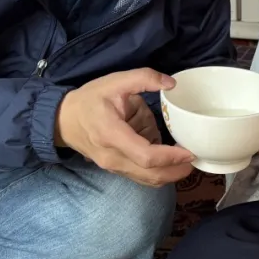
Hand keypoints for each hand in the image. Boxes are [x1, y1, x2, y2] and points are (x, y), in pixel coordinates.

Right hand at [55, 68, 194, 187]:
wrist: (62, 120)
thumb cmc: (89, 100)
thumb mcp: (115, 81)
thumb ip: (143, 78)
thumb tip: (171, 83)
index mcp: (112, 134)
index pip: (145, 156)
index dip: (170, 157)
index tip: (189, 151)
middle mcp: (112, 157)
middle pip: (149, 174)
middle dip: (176, 171)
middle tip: (195, 160)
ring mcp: (112, 166)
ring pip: (146, 180)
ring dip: (169, 173)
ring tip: (186, 161)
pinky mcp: (114, 168)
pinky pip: (139, 177)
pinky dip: (157, 173)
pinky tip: (169, 161)